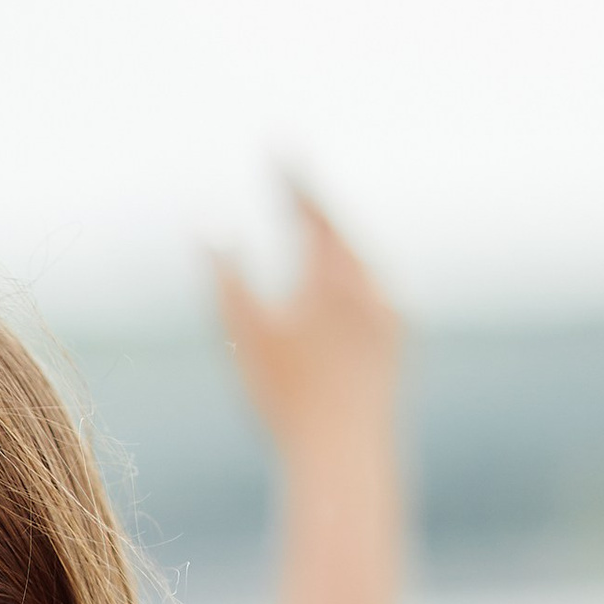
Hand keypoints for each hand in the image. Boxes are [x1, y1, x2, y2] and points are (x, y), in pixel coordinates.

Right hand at [212, 179, 400, 457]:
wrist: (346, 458)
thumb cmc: (287, 398)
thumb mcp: (244, 331)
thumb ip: (225, 273)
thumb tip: (206, 228)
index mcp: (335, 272)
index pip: (311, 205)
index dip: (289, 174)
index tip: (275, 146)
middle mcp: (371, 284)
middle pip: (341, 228)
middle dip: (314, 204)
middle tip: (293, 179)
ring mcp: (390, 313)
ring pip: (361, 261)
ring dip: (335, 241)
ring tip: (315, 227)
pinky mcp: (397, 343)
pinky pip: (372, 291)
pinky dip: (349, 276)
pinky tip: (338, 288)